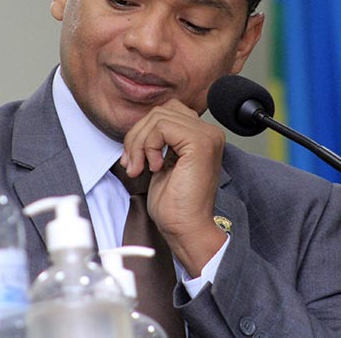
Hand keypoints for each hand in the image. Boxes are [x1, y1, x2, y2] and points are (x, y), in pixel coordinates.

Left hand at [122, 98, 227, 276]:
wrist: (187, 229)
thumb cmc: (175, 205)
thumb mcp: (161, 162)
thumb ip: (157, 140)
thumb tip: (139, 125)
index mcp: (202, 135)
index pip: (166, 112)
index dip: (143, 131)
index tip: (133, 158)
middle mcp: (209, 132)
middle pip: (160, 111)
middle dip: (136, 136)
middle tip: (131, 163)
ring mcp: (206, 135)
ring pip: (158, 117)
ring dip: (139, 143)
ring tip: (139, 168)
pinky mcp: (199, 143)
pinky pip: (161, 127)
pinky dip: (148, 146)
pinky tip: (153, 167)